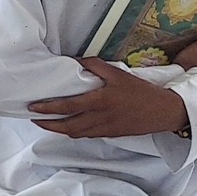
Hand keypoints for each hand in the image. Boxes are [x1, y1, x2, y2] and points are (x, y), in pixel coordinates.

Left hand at [29, 58, 188, 137]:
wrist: (164, 112)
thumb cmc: (141, 91)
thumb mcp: (118, 74)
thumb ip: (95, 66)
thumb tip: (76, 60)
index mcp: (99, 101)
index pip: (67, 107)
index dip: (48, 108)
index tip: (33, 108)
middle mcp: (99, 118)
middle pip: (67, 126)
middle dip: (48, 124)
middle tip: (34, 119)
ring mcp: (105, 129)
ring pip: (76, 133)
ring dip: (59, 130)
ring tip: (48, 123)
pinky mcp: (111, 134)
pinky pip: (88, 135)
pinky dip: (75, 132)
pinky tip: (70, 126)